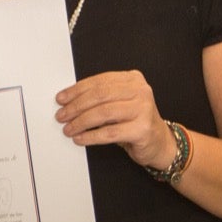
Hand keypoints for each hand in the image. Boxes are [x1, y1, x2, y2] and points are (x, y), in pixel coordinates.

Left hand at [55, 70, 178, 170]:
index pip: (99, 81)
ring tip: (69, 128)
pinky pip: (110, 132)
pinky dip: (91, 136)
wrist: (159, 142)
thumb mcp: (119, 103)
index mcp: (132, 79)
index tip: (62, 98)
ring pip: (103, 113)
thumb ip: (101, 98)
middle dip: (76, 106)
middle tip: (62, 115)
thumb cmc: (135, 122)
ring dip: (81, 122)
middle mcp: (140, 91)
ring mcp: (143, 109)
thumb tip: (69, 102)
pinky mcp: (142, 129)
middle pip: (100, 95)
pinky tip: (80, 138)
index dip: (77, 90)